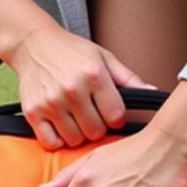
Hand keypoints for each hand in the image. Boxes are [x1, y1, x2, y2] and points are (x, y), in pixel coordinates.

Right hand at [12, 22, 152, 149]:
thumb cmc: (72, 52)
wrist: (33, 43)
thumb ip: (129, 79)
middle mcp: (72, 89)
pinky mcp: (33, 112)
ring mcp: (51, 102)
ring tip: (75, 119)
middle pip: (96, 132)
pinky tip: (60, 126)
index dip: (115, 118)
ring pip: (75, 140)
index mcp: (94, 75)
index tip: (109, 112)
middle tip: (91, 115)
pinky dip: (57, 139)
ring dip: (78, 134)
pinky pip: (51, 143)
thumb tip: (153, 92)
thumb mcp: (104, 58)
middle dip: (96, 127)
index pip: (116, 117)